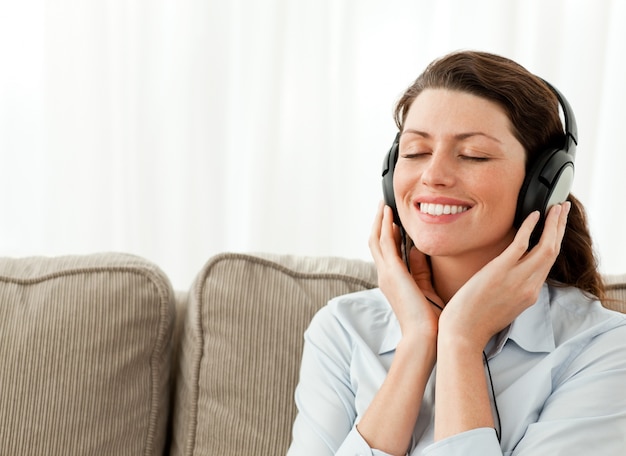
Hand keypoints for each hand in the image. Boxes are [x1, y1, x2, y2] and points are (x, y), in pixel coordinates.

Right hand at [369, 202, 442, 338]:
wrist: (425, 336)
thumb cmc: (429, 319)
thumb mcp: (425, 288)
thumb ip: (419, 269)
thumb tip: (417, 250)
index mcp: (392, 281)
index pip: (385, 252)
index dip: (386, 234)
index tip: (392, 220)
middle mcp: (385, 276)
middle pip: (375, 243)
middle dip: (378, 223)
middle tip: (383, 206)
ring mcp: (386, 274)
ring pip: (376, 240)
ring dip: (380, 221)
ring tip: (383, 205)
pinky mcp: (392, 272)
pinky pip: (385, 243)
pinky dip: (385, 227)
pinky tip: (389, 215)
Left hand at [439, 202, 570, 349]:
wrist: (463, 334)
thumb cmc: (474, 322)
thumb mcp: (502, 307)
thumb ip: (511, 291)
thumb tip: (507, 277)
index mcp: (529, 295)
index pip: (547, 265)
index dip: (554, 243)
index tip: (557, 228)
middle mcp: (529, 287)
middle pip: (553, 252)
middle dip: (561, 228)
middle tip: (564, 209)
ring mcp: (517, 279)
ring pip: (545, 247)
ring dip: (554, 224)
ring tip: (557, 207)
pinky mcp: (500, 271)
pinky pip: (520, 245)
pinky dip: (530, 228)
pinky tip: (533, 215)